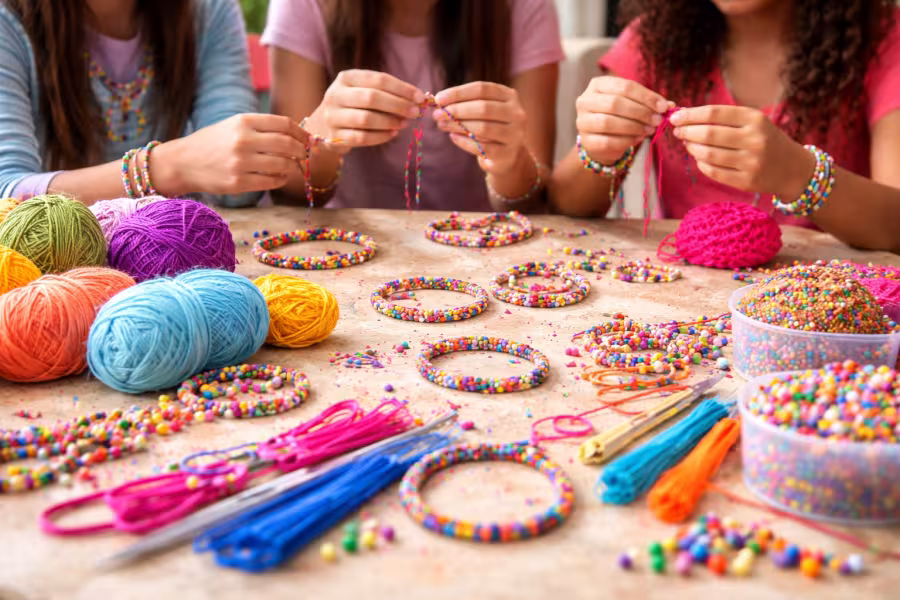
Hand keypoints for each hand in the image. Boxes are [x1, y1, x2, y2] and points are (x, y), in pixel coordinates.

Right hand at [156, 113, 308, 194]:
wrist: (183, 162)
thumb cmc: (213, 143)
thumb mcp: (234, 125)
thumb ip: (262, 128)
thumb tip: (298, 135)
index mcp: (243, 121)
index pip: (284, 124)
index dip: (302, 133)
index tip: (309, 140)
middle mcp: (243, 140)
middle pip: (288, 144)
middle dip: (302, 151)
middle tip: (305, 155)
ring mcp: (241, 162)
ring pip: (283, 165)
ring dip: (292, 167)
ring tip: (290, 166)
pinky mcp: (238, 182)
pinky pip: (272, 182)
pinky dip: (281, 179)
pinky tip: (279, 176)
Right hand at [303, 70, 424, 152]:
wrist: (323, 125)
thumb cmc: (353, 104)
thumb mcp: (364, 90)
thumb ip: (387, 92)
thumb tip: (417, 99)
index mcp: (346, 78)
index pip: (378, 79)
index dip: (402, 88)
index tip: (420, 97)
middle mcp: (335, 94)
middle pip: (371, 97)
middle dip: (398, 105)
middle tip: (415, 112)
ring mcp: (332, 116)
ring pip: (365, 119)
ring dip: (390, 122)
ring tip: (404, 123)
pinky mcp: (333, 137)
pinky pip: (361, 138)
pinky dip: (380, 137)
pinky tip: (392, 134)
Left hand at [433, 82, 526, 172]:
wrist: (507, 155)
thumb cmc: (490, 127)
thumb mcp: (482, 110)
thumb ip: (466, 103)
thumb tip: (439, 101)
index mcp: (509, 96)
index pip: (482, 89)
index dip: (458, 93)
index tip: (439, 99)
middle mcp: (516, 113)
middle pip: (483, 108)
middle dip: (456, 110)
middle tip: (437, 114)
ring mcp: (515, 134)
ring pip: (483, 128)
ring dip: (457, 125)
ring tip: (441, 125)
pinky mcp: (507, 154)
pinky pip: (482, 147)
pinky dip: (464, 141)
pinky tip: (453, 137)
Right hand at [575, 76, 670, 164]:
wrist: (603, 140)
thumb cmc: (620, 116)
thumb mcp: (633, 104)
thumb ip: (649, 103)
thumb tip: (669, 105)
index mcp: (597, 85)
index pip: (624, 86)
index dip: (646, 97)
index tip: (663, 107)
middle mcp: (585, 101)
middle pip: (615, 103)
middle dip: (640, 112)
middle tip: (657, 120)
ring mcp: (582, 121)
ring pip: (608, 122)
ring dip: (634, 127)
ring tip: (649, 130)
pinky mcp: (586, 141)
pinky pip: (607, 141)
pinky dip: (626, 141)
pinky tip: (637, 139)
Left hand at [670, 105, 814, 195]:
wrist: (792, 168)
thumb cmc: (765, 140)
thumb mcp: (752, 122)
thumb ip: (724, 118)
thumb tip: (685, 117)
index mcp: (755, 119)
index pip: (714, 113)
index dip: (690, 115)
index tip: (675, 117)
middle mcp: (754, 139)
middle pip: (708, 134)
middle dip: (687, 132)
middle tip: (678, 132)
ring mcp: (751, 162)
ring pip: (708, 154)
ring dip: (691, 148)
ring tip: (688, 144)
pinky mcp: (746, 181)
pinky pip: (713, 172)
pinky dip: (701, 164)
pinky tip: (700, 159)